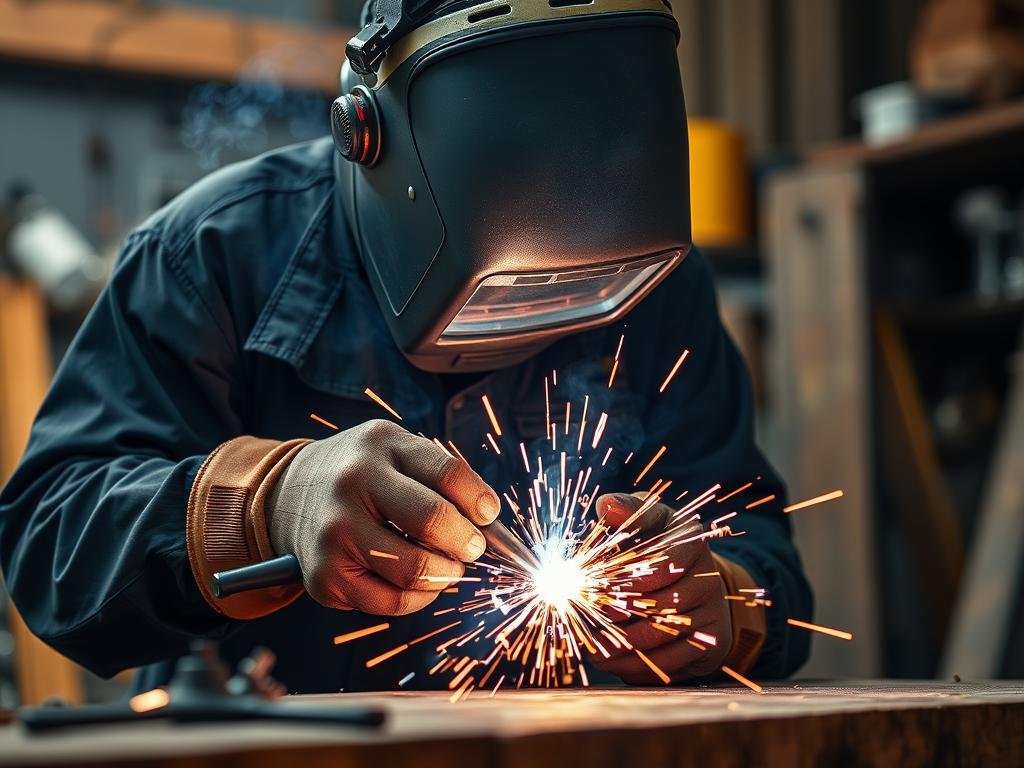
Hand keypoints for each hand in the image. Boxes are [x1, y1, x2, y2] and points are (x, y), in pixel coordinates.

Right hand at [267, 419, 499, 614]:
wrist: (287, 495)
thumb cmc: (360, 474)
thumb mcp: (395, 451)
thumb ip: (442, 475)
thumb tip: (488, 518)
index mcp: (379, 446)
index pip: (448, 474)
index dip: (479, 500)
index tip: (487, 515)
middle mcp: (352, 485)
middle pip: (432, 520)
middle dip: (467, 541)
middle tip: (471, 547)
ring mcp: (336, 534)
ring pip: (415, 569)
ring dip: (446, 573)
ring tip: (447, 565)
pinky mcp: (325, 577)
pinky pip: (392, 602)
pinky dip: (419, 597)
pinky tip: (420, 583)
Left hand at [591, 492, 731, 683]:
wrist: (689, 578)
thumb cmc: (651, 543)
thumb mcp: (640, 520)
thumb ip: (623, 510)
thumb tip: (606, 506)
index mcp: (689, 535)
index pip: (660, 560)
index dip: (625, 578)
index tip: (593, 587)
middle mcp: (708, 571)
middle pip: (661, 601)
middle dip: (618, 614)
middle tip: (587, 618)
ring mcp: (713, 608)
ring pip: (663, 634)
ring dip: (622, 645)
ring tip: (592, 647)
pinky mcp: (712, 640)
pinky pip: (672, 661)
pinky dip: (637, 666)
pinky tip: (611, 662)